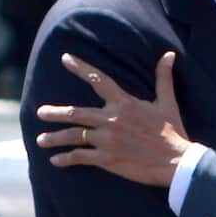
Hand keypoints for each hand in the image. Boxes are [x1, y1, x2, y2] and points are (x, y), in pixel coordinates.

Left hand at [36, 52, 190, 186]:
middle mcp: (111, 120)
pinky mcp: (107, 159)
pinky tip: (55, 161)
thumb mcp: (168, 102)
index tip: (65, 58)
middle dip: (55, 113)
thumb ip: (163, 78)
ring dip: (55, 138)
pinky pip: (80, 157)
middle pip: (75, 113)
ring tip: (41, 140)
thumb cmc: (172, 131)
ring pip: (73, 136)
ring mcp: (107, 140)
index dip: (81, 67)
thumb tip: (168, 54)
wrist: (175, 162)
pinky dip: (66, 159)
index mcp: (125, 103)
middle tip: (40, 112)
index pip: (98, 80)